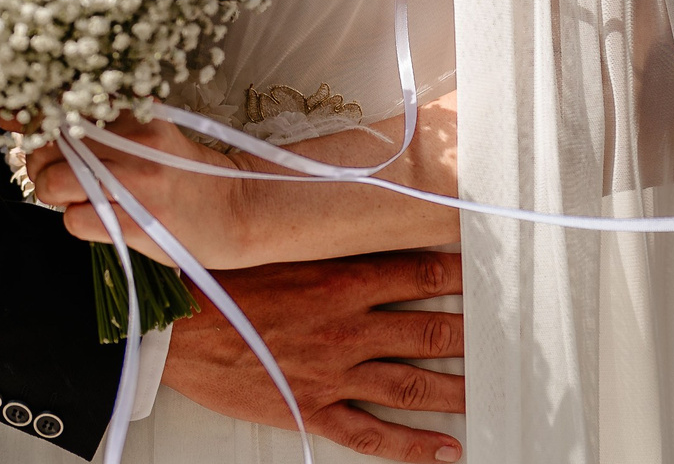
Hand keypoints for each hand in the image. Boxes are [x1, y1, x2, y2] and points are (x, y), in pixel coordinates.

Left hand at [22, 115, 258, 266]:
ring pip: (51, 181)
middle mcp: (131, 138)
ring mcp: (133, 180)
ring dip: (52, 191)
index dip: (30, 116)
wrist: (234, 208)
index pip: (60, 102)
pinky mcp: (135, 221)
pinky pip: (72, 220)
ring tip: (77, 194)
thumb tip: (16, 115)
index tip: (16, 121)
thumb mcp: (142, 128)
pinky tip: (101, 217)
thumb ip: (91, 119)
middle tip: (60, 170)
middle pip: (46, 143)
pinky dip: (76, 221)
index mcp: (133, 109)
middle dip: (40, 160)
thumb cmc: (179, 169)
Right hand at [161, 252, 465, 462]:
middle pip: (425, 330)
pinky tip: (445, 449)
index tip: (476, 270)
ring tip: (484, 391)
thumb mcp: (268, 251)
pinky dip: (414, 446)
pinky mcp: (315, 410)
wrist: (173, 329)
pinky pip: (375, 435)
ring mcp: (334, 374)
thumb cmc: (211, 286)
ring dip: (454, 389)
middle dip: (467, 333)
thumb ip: (313, 247)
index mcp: (336, 282)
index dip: (450, 271)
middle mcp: (346, 329)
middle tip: (499, 335)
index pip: (412, 272)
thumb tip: (342, 231)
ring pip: (411, 383)